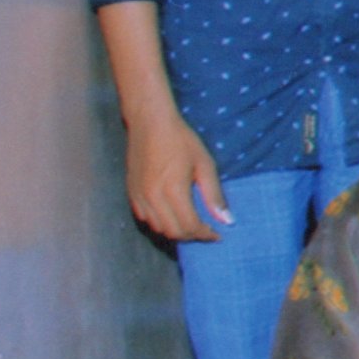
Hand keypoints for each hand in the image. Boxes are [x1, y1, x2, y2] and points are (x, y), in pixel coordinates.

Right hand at [124, 106, 226, 242]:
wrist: (149, 123)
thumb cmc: (181, 140)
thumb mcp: (205, 165)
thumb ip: (214, 195)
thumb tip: (227, 220)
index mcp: (172, 191)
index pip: (189, 226)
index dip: (205, 234)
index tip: (217, 234)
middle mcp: (152, 197)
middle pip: (173, 231)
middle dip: (192, 236)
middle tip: (206, 230)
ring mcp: (139, 195)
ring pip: (157, 227)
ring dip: (175, 231)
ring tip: (191, 224)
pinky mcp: (131, 191)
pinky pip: (144, 217)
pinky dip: (159, 222)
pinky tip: (172, 215)